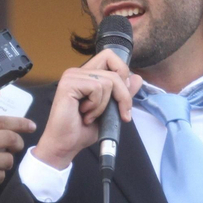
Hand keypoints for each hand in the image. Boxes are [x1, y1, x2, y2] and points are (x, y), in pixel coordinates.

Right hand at [32, 50, 141, 169]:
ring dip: (105, 105)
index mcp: (86, 75)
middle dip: (123, 96)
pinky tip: (85, 115)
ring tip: (91, 116)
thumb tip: (137, 78)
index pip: (110, 56)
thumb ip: (122, 94)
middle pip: (115, 71)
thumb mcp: (110, 111)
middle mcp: (78, 72)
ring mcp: (72, 76)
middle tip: (119, 114)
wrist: (66, 145)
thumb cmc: (82, 130)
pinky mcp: (69, 84)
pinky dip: (96, 106)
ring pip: (109, 81)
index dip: (122, 73)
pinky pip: (97, 88)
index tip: (123, 98)